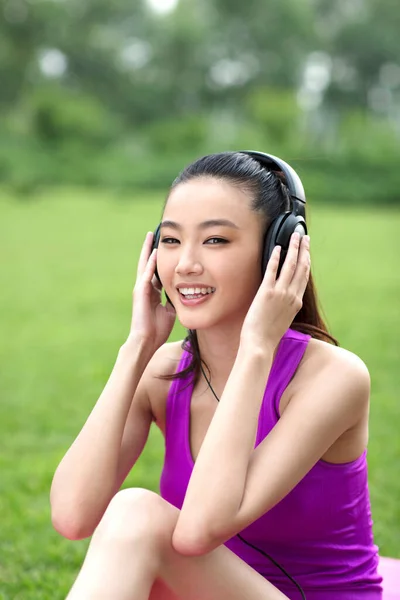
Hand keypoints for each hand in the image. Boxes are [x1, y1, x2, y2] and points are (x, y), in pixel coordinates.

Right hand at [129, 232, 175, 353]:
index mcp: (152, 292)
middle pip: (148, 263)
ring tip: (151, 236)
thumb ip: (173, 300)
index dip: (160, 259)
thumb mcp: (170, 311)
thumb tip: (184, 294)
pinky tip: (155, 253)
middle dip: (151, 248)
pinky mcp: (140, 293)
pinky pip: (146, 275)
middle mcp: (145, 287)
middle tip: (153, 233)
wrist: (146, 341)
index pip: (155, 270)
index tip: (165, 246)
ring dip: (148, 250)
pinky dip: (150, 264)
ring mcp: (141, 289)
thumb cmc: (157, 329)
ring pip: (145, 265)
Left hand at [239, 232, 310, 351]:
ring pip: (290, 266)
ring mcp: (280, 293)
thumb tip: (282, 301)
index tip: (307, 252)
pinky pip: (272, 271)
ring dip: (294, 249)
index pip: (304, 277)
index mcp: (296, 302)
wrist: (260, 345)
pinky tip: (278, 248)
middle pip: (301, 268)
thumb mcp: (283, 320)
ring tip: (295, 237)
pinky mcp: (266, 293)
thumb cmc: (268, 336)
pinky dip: (276, 258)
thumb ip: (285, 308)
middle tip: (305, 237)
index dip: (306, 262)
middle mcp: (291, 296)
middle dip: (304, 250)